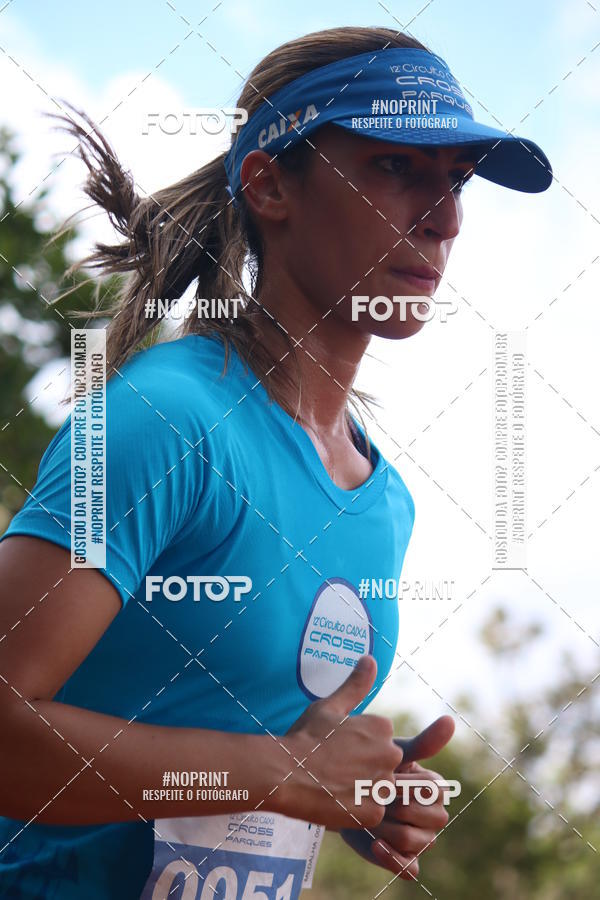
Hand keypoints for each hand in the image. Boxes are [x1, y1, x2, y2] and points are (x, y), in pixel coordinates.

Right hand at [281, 655, 403, 829]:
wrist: (284, 773)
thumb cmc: (305, 737)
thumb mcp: (329, 707)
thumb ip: (355, 685)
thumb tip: (370, 659)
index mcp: (381, 728)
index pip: (380, 739)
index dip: (358, 745)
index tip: (338, 747)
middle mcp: (389, 754)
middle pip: (383, 763)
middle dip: (364, 767)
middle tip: (335, 767)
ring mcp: (382, 785)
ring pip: (378, 788)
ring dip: (362, 789)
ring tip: (334, 784)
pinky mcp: (372, 811)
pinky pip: (371, 811)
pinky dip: (356, 810)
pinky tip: (336, 800)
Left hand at [340, 716, 454, 879]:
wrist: (341, 794)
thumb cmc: (370, 769)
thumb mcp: (393, 754)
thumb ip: (423, 742)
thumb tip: (450, 720)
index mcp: (435, 788)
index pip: (434, 790)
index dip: (408, 786)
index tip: (385, 779)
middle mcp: (434, 815)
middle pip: (431, 818)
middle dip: (399, 807)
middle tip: (376, 798)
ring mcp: (422, 840)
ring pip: (416, 841)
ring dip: (389, 828)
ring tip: (370, 818)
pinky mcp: (406, 861)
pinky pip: (410, 869)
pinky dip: (392, 859)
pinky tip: (375, 844)